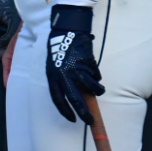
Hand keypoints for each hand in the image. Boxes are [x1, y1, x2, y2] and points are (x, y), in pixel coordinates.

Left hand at [46, 4, 105, 122]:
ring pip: (90, 86)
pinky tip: (95, 72)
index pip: (57, 99)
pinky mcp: (86, 62)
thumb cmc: (60, 49)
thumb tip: (73, 97)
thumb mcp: (54, 66)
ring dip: (97, 90)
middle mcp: (63, 74)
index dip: (65, 111)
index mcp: (52, 76)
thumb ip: (61, 80)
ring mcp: (76, 68)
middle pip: (74, 98)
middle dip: (83, 111)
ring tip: (99, 90)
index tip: (73, 120)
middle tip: (91, 120)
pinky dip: (97, 76)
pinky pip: (95, 74)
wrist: (67, 30)